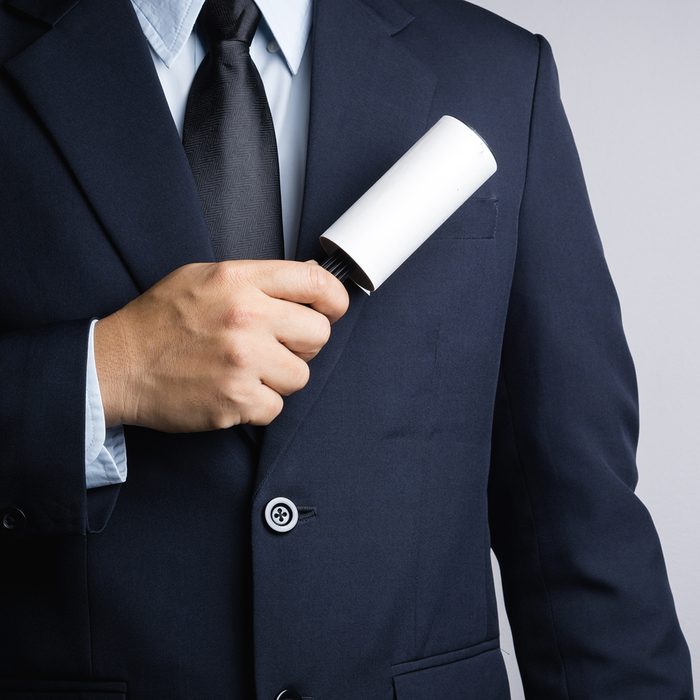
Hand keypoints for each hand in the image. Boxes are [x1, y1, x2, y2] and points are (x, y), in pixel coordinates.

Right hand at [94, 259, 348, 431]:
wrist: (117, 365)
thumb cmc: (160, 322)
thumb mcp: (204, 277)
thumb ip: (256, 280)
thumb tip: (304, 288)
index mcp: (240, 281)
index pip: (316, 283)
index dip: (334, 300)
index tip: (331, 311)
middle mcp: (247, 318)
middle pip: (319, 335)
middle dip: (303, 344)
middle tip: (276, 346)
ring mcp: (243, 361)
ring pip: (301, 376)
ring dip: (279, 377)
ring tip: (246, 370)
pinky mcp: (236, 399)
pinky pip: (276, 406)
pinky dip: (258, 404)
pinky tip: (233, 390)